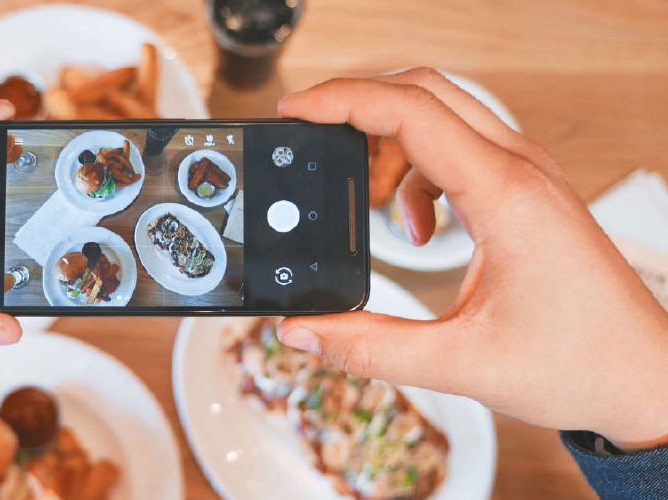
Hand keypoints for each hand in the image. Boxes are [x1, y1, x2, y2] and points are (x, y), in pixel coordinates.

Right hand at [277, 68, 667, 449]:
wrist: (644, 377)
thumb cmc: (580, 363)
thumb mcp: (460, 363)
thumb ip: (370, 348)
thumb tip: (304, 330)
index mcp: (505, 196)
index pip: (411, 112)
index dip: (342, 101)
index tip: (296, 111)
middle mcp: (520, 170)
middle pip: (424, 92)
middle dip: (358, 106)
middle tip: (312, 137)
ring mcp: (527, 175)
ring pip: (441, 115)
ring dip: (389, 143)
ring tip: (367, 203)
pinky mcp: (526, 191)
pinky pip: (458, 149)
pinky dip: (417, 173)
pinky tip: (418, 227)